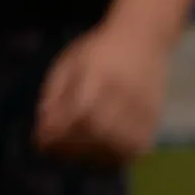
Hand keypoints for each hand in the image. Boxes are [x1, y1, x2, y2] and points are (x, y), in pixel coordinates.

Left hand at [35, 25, 170, 164]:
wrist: (144, 38)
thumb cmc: (99, 50)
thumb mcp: (68, 63)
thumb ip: (54, 95)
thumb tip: (44, 130)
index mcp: (100, 73)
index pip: (80, 112)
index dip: (58, 132)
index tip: (40, 141)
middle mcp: (125, 91)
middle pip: (99, 131)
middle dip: (72, 146)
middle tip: (56, 150)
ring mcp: (144, 106)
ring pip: (120, 144)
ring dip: (96, 155)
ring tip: (79, 152)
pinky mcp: (154, 117)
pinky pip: (137, 147)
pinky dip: (119, 156)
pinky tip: (104, 151)